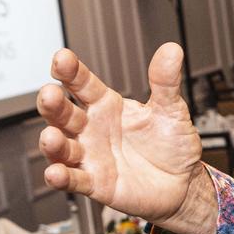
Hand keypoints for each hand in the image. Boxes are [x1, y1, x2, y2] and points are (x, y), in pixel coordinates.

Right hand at [38, 44, 216, 233]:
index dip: (71, 72)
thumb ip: (166, 82)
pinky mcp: (96, 183)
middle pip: (64, 114)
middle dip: (53, 104)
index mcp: (107, 106)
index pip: (83, 84)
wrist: (183, 183)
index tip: (62, 58)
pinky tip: (55, 173)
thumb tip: (172, 50)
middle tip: (50, 93)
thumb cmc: (172, 145)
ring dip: (53, 142)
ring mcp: (91, 156)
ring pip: (62, 148)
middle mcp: (92, 129)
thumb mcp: (172, 110)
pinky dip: (63, 178)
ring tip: (50, 135)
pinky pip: (74, 180)